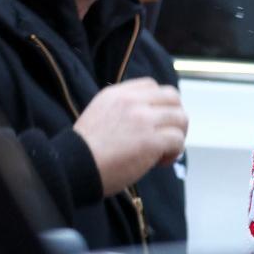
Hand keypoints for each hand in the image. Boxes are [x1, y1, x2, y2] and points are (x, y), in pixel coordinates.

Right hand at [73, 78, 187, 196]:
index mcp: (117, 94)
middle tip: (166, 135)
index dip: (159, 104)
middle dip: (174, 117)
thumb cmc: (85, 150)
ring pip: (180, 118)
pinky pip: (178, 140)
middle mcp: (132, 102)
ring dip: (177, 135)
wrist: (73, 168)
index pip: (152, 86)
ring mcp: (143, 120)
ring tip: (163, 151)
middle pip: (173, 98)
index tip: (153, 122)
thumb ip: (123, 109)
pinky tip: (160, 162)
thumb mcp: (100, 113)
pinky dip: (175, 152)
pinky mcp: (151, 140)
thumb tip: (149, 115)